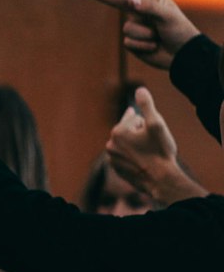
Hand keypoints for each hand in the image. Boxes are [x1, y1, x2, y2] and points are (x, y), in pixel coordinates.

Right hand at [82, 0, 198, 69]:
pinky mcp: (132, 42)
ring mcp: (134, 26)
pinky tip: (154, 47)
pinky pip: (128, 43)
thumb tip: (131, 0)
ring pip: (127, 29)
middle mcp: (139, 10)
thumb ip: (149, 7)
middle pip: (120, 6)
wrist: (183, 55)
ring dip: (144, 36)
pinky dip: (143, 47)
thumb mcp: (167, 16)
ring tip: (158, 38)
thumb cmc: (179, 30)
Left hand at [105, 87, 205, 203]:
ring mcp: (112, 159)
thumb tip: (139, 90)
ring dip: (137, 145)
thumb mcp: (156, 124)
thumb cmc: (160, 152)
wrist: (161, 181)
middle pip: (129, 131)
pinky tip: (144, 162)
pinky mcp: (117, 170)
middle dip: (140, 134)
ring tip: (149, 154)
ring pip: (127, 145)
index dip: (147, 125)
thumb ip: (147, 105)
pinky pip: (126, 158)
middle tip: (153, 145)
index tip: (152, 136)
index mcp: (118, 132)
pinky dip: (134, 157)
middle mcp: (110, 145)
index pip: (135, 118)